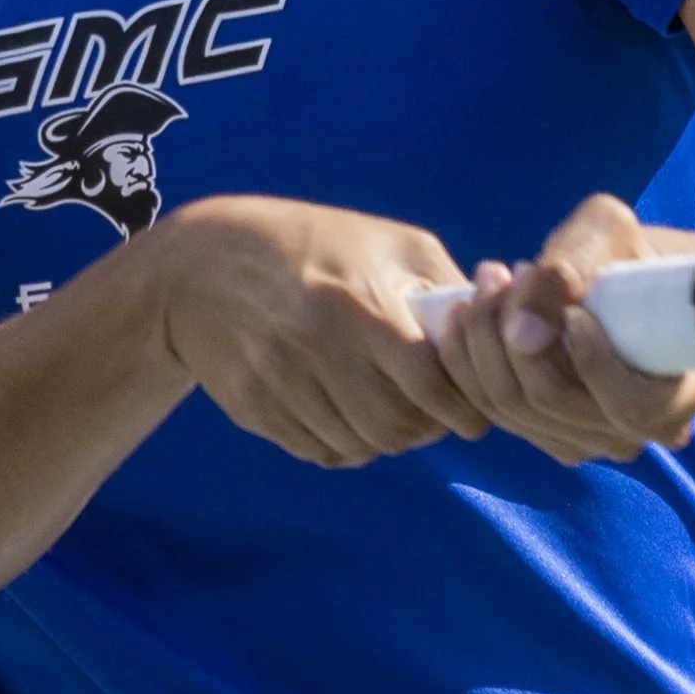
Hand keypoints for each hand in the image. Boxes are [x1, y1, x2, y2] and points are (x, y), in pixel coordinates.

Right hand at [151, 197, 489, 464]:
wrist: (200, 263)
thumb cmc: (314, 245)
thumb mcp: (385, 241)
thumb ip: (444, 283)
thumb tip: (494, 325)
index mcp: (361, 304)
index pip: (430, 383)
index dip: (461, 406)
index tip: (472, 412)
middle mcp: (318, 347)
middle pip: (396, 426)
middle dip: (426, 429)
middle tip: (433, 416)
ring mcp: (281, 381)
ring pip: (359, 446)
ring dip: (386, 440)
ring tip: (391, 412)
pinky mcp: (254, 407)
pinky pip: (319, 451)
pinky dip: (345, 446)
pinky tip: (348, 417)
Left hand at [430, 195, 694, 465]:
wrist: (622, 290)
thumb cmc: (625, 255)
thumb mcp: (613, 234)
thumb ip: (580, 261)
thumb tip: (524, 329)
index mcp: (679, 393)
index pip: (630, 405)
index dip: (593, 359)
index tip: (572, 305)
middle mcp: (633, 433)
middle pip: (551, 400)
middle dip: (508, 331)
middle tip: (500, 273)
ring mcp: (586, 441)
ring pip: (511, 406)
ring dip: (483, 337)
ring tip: (488, 280)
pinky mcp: (543, 434)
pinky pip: (487, 408)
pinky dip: (468, 358)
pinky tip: (473, 310)